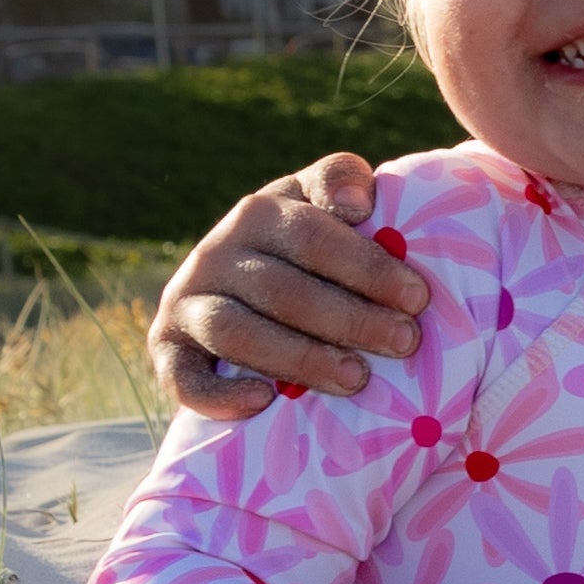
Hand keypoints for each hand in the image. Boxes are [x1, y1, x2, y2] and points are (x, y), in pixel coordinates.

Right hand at [149, 154, 426, 417]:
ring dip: (299, 358)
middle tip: (405, 343)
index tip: (418, 297)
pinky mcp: (165, 348)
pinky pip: (180, 376)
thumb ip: (342, 182)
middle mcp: (216, 252)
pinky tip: (264, 401)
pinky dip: (218, 393)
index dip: (367, 266)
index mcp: (260, 212)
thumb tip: (357, 204)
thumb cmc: (310, 248)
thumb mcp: (323, 205)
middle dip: (351, 319)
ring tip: (356, 378)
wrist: (242, 291)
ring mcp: (185, 301)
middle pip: (282, 289)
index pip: (313, 236)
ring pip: (236, 331)